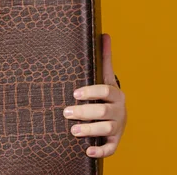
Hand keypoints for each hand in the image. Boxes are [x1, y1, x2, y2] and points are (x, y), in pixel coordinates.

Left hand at [63, 33, 126, 157]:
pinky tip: (88, 152)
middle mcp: (119, 111)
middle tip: (66, 112)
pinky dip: (101, 152)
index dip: (91, 92)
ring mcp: (117, 126)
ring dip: (89, 131)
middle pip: (103, 112)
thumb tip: (104, 33)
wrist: (119, 112)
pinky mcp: (115, 141)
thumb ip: (104, 57)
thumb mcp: (105, 75)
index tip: (75, 93)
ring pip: (106, 130)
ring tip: (72, 130)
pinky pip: (110, 149)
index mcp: (115, 93)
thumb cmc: (106, 92)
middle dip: (85, 112)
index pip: (105, 91)